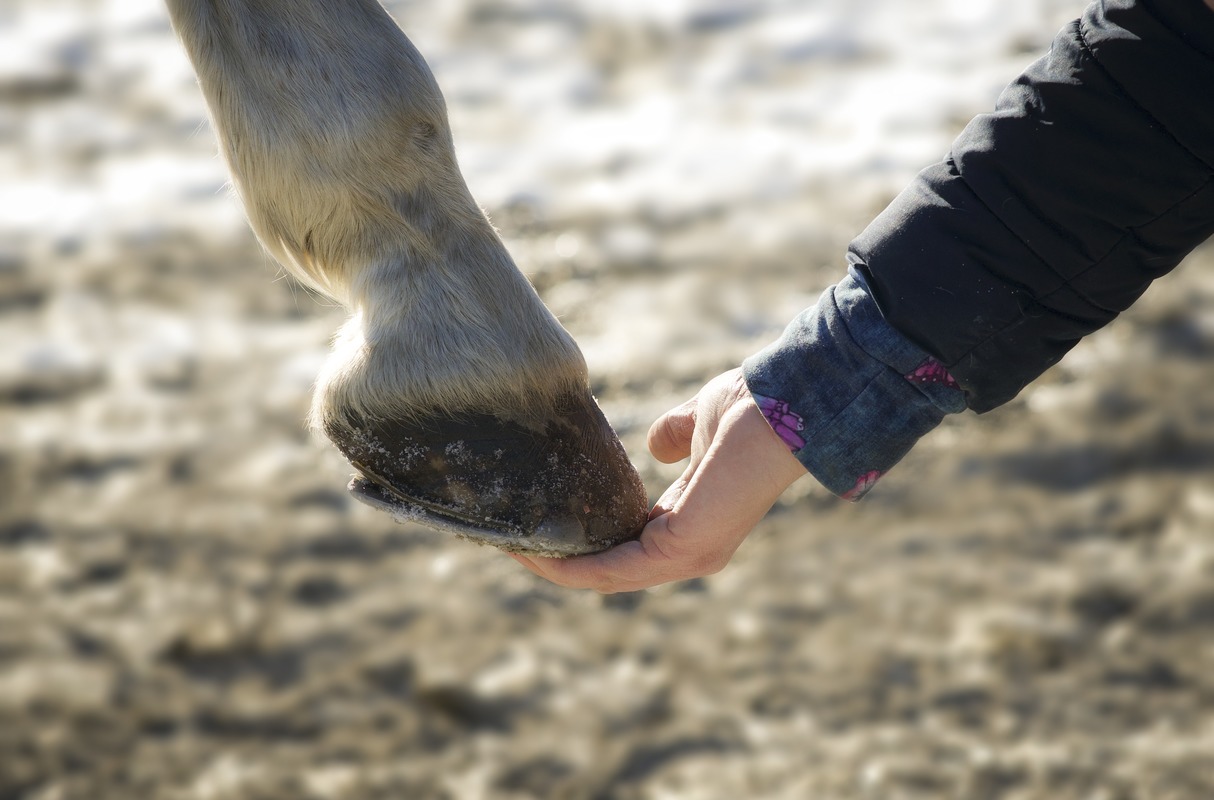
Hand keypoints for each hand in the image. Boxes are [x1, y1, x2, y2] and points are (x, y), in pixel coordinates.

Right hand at [510, 368, 806, 592]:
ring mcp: (687, 556)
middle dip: (557, 560)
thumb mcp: (696, 425)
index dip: (581, 543)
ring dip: (554, 566)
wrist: (781, 406)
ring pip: (605, 576)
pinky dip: (572, 566)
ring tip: (510, 547)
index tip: (539, 525)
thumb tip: (654, 444)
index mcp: (689, 526)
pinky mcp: (681, 549)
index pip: (626, 548)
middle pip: (608, 571)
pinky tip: (536, 552)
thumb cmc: (747, 410)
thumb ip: (673, 437)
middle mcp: (689, 552)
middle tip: (509, 542)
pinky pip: (614, 570)